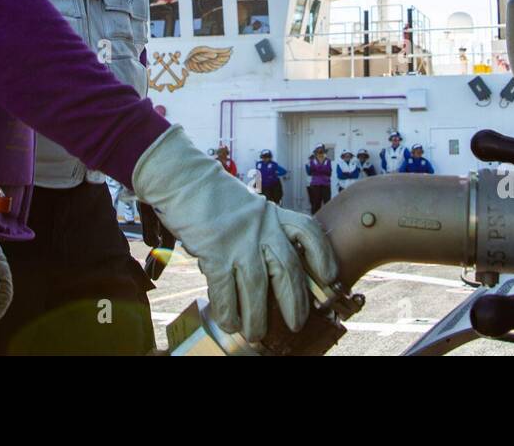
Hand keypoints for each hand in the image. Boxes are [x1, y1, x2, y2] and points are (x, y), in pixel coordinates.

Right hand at [133, 126, 337, 341]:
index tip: (330, 276)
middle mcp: (262, 227)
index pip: (308, 232)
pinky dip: (228, 310)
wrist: (183, 179)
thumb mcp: (250, 208)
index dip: (322, 256)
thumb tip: (268, 268)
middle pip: (287, 269)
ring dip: (258, 317)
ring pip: (257, 287)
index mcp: (273, 214)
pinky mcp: (214, 250)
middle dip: (295, 301)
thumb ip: (263, 230)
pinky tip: (229, 322)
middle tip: (296, 324)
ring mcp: (239, 240)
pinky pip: (225, 289)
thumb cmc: (214, 196)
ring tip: (256, 334)